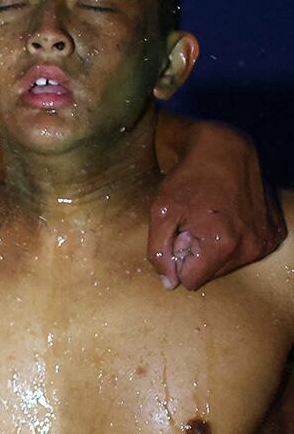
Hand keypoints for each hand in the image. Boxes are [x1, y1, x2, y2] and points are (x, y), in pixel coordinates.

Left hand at [148, 131, 282, 290]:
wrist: (226, 150)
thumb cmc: (188, 180)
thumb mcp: (160, 213)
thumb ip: (159, 252)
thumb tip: (170, 284)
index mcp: (221, 246)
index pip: (191, 281)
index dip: (179, 260)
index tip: (181, 235)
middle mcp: (250, 247)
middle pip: (211, 274)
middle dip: (198, 255)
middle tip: (195, 224)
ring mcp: (266, 240)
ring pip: (229, 265)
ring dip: (216, 248)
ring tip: (212, 218)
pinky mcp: (275, 233)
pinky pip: (247, 252)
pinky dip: (236, 240)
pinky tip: (230, 217)